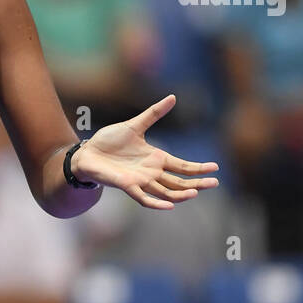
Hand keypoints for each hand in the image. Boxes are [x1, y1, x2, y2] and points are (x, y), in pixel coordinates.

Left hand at [71, 94, 219, 209]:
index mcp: (156, 158)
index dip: (198, 168)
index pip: (182, 166)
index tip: (215, 167)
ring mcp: (140, 181)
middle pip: (179, 182)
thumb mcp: (134, 125)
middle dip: (197, 183)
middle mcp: (151, 172)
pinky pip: (144, 198)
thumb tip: (173, 97)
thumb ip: (154, 113)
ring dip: (181, 194)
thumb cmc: (109, 141)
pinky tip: (171, 205)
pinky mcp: (127, 186)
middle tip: (215, 182)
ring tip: (196, 192)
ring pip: (166, 192)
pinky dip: (157, 203)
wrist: (87, 153)